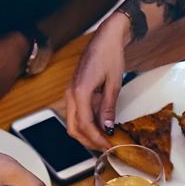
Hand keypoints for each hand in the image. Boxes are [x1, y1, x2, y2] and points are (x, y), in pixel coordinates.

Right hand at [65, 11, 130, 150]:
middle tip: (105, 148)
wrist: (106, 38)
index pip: (85, 125)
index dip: (96, 139)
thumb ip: (108, 107)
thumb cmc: (110, 55)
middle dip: (88, 141)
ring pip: (73, 123)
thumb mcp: (114, 83)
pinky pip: (77, 114)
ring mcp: (71, 93)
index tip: (108, 147)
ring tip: (103, 140)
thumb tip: (107, 127)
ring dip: (86, 135)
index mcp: (80, 92)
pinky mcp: (74, 92)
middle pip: (73, 128)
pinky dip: (86, 125)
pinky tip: (100, 127)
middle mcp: (71, 94)